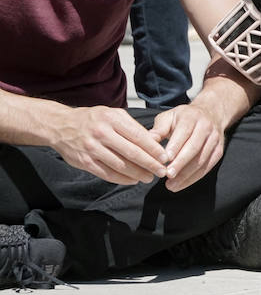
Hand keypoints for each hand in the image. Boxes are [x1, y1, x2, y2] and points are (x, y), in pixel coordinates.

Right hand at [53, 107, 168, 184]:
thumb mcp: (113, 114)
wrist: (60, 126)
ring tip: (149, 177)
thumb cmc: (93, 120)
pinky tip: (133, 180)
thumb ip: (132, 127)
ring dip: (138, 174)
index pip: (139, 136)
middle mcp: (102, 133)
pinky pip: (107, 173)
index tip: (165, 157)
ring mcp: (92, 148)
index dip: (154, 149)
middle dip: (150, 164)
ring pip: (120, 165)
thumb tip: (154, 142)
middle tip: (161, 171)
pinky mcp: (84, 162)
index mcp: (112, 119)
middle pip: (132, 153)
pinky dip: (122, 179)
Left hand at [150, 104, 224, 191]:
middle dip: (181, 163)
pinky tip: (182, 184)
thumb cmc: (183, 118)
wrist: (210, 113)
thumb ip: (158, 130)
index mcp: (191, 117)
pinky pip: (208, 166)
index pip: (184, 132)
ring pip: (202, 159)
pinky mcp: (219, 151)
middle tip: (168, 175)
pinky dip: (195, 177)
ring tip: (171, 185)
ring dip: (187, 174)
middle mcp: (206, 127)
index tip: (165, 160)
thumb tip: (146, 143)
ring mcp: (214, 140)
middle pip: (194, 148)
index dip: (175, 146)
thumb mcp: (169, 117)